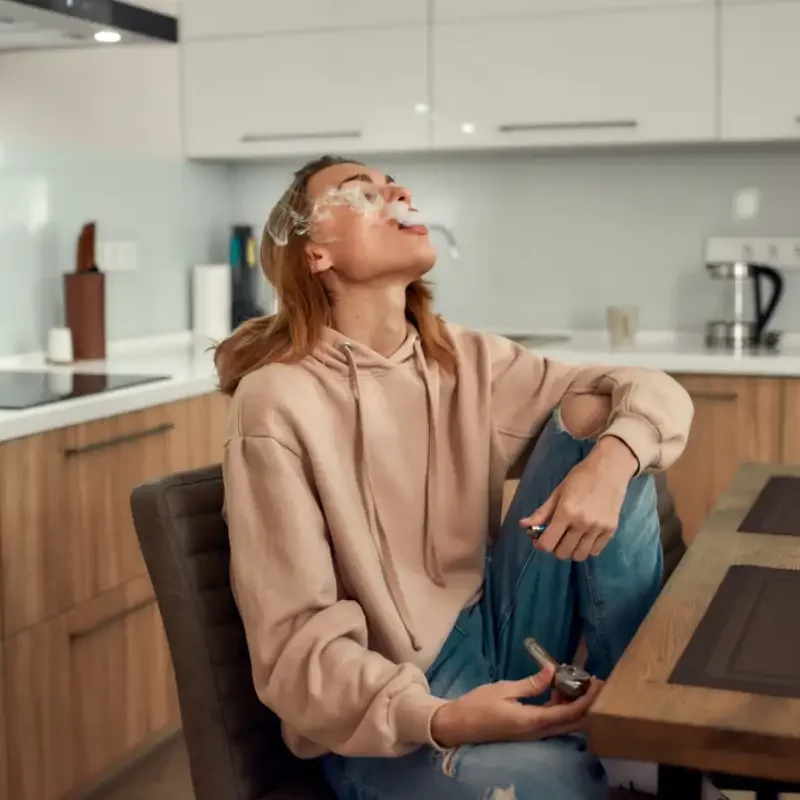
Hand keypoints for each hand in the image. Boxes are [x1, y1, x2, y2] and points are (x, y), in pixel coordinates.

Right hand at [430, 663, 602, 747]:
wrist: (459, 725)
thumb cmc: (479, 705)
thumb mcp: (504, 689)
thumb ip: (532, 684)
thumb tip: (553, 671)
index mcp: (533, 721)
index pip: (570, 713)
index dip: (587, 699)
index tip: (597, 682)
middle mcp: (538, 731)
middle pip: (573, 722)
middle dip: (587, 704)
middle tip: (594, 682)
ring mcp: (533, 733)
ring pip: (564, 722)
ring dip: (574, 703)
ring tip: (575, 680)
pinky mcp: (528, 730)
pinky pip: (552, 720)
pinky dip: (560, 706)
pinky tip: (557, 689)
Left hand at [520, 436, 637, 560]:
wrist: (609, 469)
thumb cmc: (580, 477)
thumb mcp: (558, 492)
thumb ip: (542, 512)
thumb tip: (523, 525)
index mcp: (566, 512)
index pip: (548, 543)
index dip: (539, 545)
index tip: (539, 539)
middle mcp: (582, 524)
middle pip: (562, 553)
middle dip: (554, 547)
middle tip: (555, 536)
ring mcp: (598, 529)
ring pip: (579, 556)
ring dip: (571, 550)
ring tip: (570, 538)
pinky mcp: (611, 530)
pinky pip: (595, 552)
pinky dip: (586, 549)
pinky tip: (584, 537)